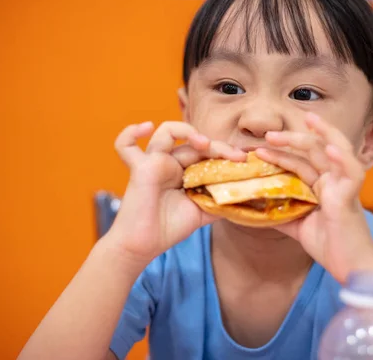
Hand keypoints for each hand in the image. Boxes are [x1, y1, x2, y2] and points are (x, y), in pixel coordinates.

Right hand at [106, 121, 245, 264]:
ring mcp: (154, 162)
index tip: (244, 160)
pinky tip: (145, 127)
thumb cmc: (169, 228)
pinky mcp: (140, 168)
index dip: (226, 152)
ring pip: (167, 131)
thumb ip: (220, 200)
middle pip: (195, 141)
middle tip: (237, 156)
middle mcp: (171, 162)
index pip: (208, 151)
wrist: (144, 246)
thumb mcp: (203, 212)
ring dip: (187, 131)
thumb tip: (246, 195)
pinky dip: (130, 132)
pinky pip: (125, 145)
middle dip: (218, 146)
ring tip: (203, 143)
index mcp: (186, 170)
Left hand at [256, 113, 372, 281]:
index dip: (281, 153)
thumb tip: (253, 207)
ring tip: (305, 121)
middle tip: (268, 135)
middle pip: (314, 150)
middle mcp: (335, 181)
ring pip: (335, 151)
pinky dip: (342, 158)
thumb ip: (280, 214)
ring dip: (319, 135)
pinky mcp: (352, 197)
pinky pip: (352, 172)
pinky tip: (329, 148)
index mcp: (323, 186)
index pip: (301, 162)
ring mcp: (345, 186)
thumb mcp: (298, 227)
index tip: (259, 149)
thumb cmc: (330, 247)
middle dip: (292, 139)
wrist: (352, 269)